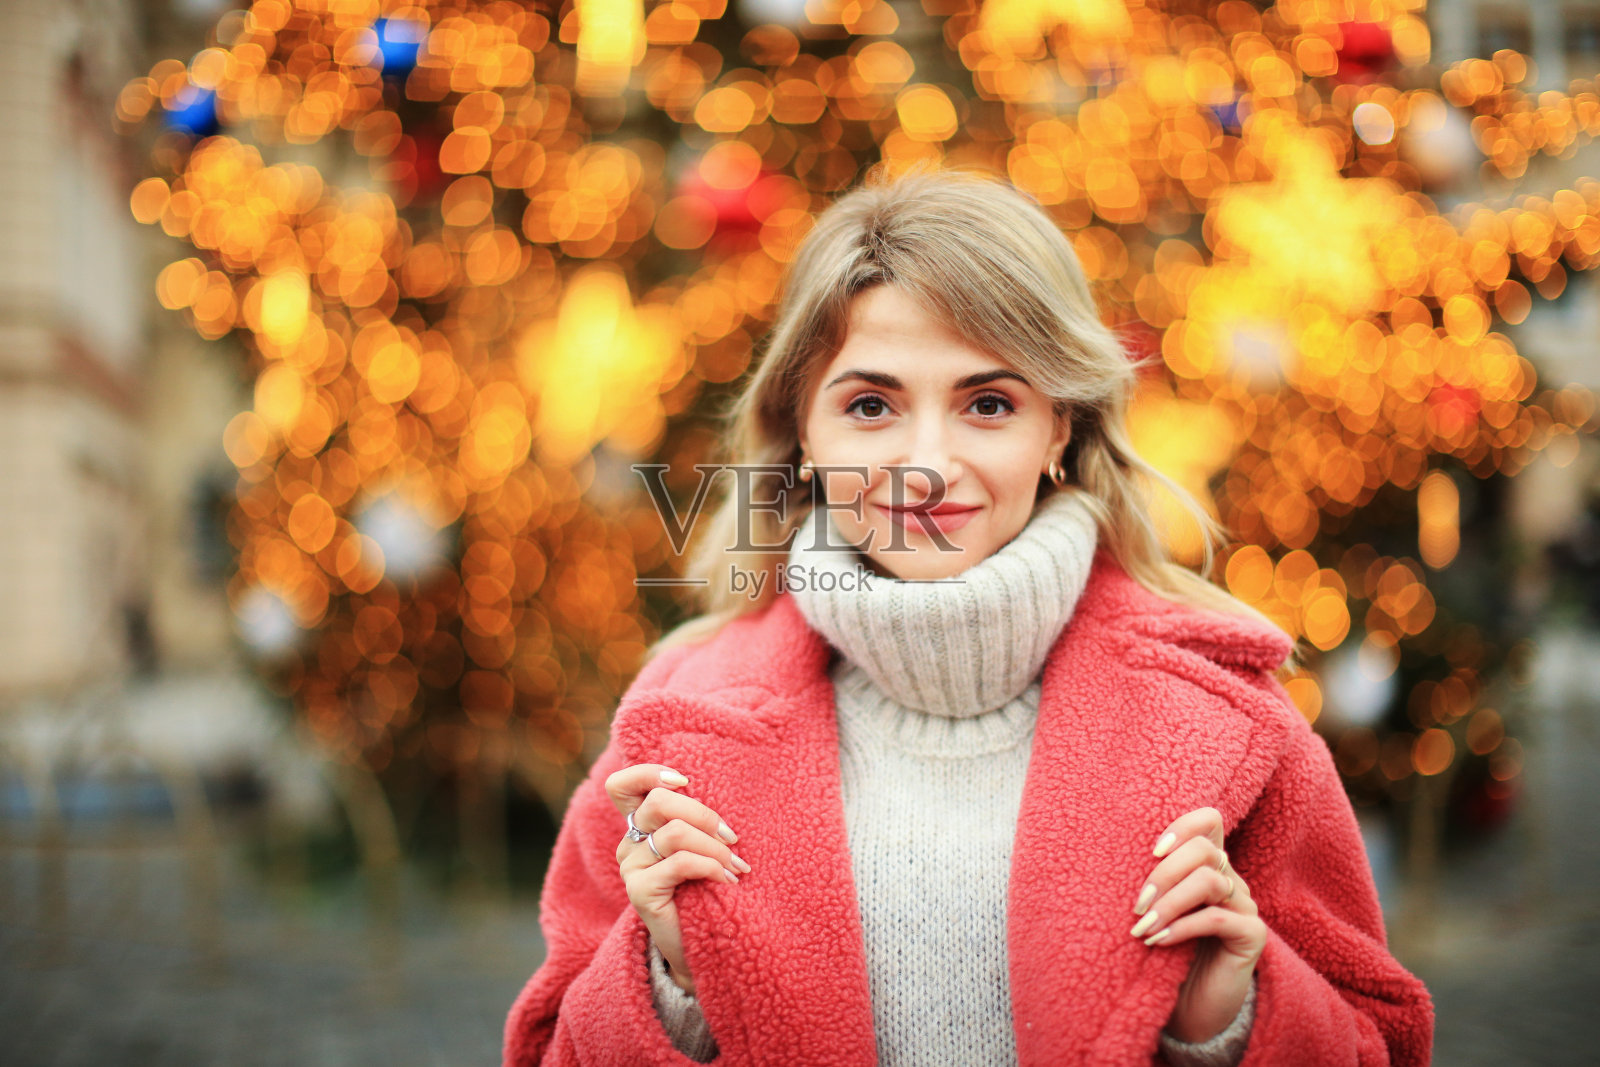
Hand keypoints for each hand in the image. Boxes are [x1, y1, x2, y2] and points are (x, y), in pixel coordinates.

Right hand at [607, 763, 749, 995]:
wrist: (702, 946)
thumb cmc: (707, 888)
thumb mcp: (702, 846)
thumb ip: (696, 820)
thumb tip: (723, 790)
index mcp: (641, 826)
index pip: (622, 786)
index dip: (648, 773)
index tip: (684, 781)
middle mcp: (629, 843)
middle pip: (658, 802)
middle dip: (703, 814)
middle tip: (732, 837)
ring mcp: (630, 867)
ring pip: (674, 833)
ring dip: (715, 847)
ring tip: (736, 865)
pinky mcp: (638, 892)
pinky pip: (680, 863)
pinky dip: (711, 867)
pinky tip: (728, 881)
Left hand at [1130, 806, 1264, 1042]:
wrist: (1190, 1008)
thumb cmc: (1165, 955)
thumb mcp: (1154, 911)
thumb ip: (1151, 883)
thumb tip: (1115, 855)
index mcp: (1208, 866)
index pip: (1209, 821)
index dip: (1183, 825)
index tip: (1152, 850)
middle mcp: (1231, 880)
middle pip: (1204, 850)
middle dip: (1163, 874)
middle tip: (1137, 906)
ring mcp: (1245, 906)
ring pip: (1209, 881)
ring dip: (1169, 903)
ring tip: (1143, 928)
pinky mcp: (1253, 936)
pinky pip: (1218, 918)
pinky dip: (1183, 926)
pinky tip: (1159, 941)